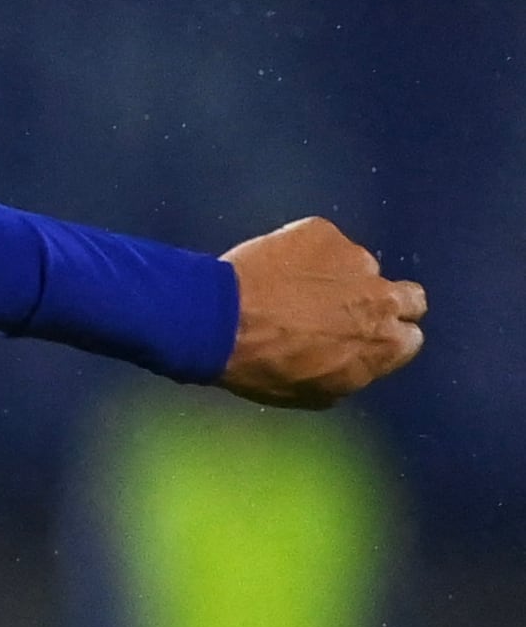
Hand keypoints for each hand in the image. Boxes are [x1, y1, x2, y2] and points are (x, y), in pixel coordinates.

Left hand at [223, 217, 424, 407]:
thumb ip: (349, 374)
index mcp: (386, 345)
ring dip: (338, 277)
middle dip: (384, 303)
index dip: (384, 338)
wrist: (218, 320)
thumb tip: (354, 366)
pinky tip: (275, 268)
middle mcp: (384, 298)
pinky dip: (307, 254)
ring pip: (361, 267)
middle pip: (408, 296)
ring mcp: (357, 260)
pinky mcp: (326, 233)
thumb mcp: (311, 393)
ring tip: (294, 289)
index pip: (408, 338)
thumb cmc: (260, 367)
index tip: (360, 339)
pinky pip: (324, 243)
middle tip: (345, 309)